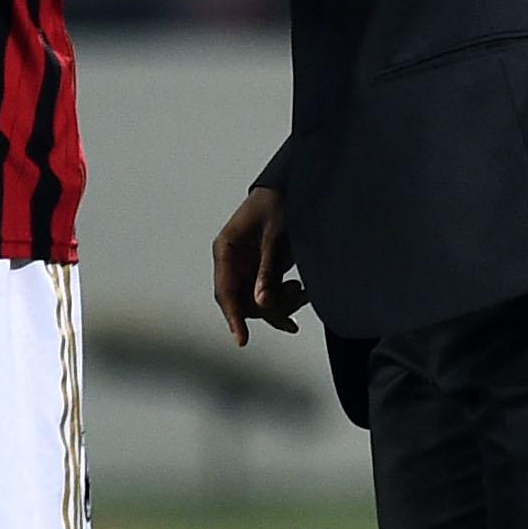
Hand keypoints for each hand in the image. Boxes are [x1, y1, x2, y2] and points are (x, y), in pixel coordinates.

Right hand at [212, 185, 308, 346]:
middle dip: (268, 308)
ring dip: (280, 304)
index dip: (233, 317)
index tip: (242, 340)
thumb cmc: (278, 203)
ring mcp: (245, 267)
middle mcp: (231, 262)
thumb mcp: (275, 236)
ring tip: (302, 291)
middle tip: (295, 302)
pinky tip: (302, 294)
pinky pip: (267, 294)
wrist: (291, 188)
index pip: (225, 291)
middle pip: (241, 302)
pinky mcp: (260, 271)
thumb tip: (260, 304)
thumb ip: (267, 270)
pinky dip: (284, 299)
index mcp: (225, 249)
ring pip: (256, 302)